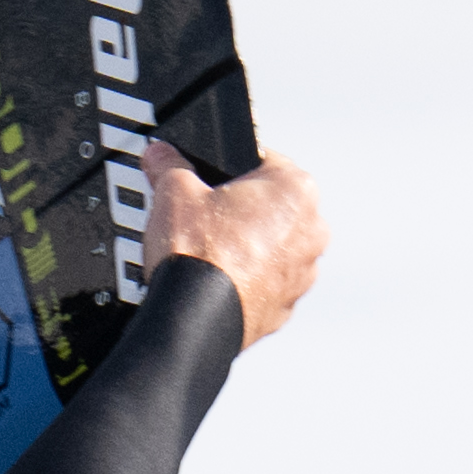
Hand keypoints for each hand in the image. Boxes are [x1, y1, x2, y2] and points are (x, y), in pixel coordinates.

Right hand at [143, 142, 322, 348]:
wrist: (193, 318)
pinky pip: (266, 283)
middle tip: (204, 216)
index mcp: (296, 189)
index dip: (227, 169)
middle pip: (270, 206)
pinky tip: (216, 280)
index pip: (262, 161)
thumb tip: (161, 155)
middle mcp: (311, 231)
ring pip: (272, 248)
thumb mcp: (173, 190)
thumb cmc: (198, 253)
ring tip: (208, 251)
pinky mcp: (287, 307)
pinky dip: (247, 280)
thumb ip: (169, 164)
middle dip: (239, 209)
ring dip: (246, 247)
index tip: (207, 181)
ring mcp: (303, 273)